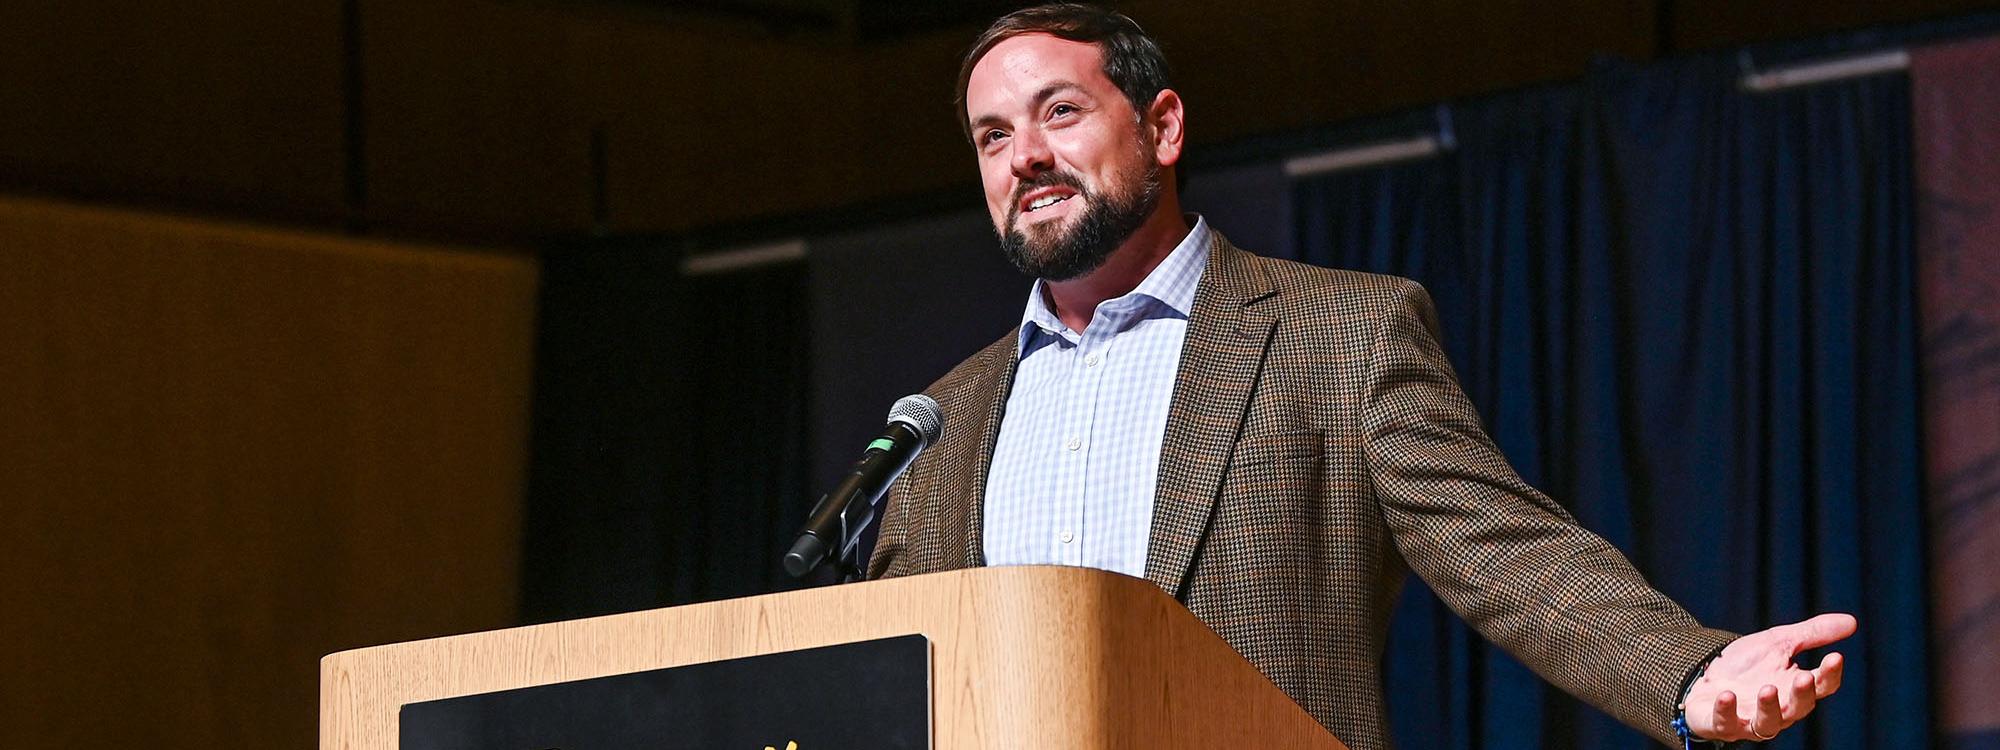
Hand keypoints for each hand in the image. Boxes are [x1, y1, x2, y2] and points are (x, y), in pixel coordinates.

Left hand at [1684, 613, 1853, 741]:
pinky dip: (1726, 712)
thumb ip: (1812, 634)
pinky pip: (1726, 724)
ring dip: (1769, 708)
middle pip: (1798, 708)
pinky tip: (1726, 695)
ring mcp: (1749, 719)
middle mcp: (1778, 709)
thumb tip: (1853, 621)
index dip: (1830, 674)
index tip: (1836, 656)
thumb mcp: (1778, 642)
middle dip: (1802, 694)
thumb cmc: (1746, 663)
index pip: (1822, 686)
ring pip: (1767, 724)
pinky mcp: (1722, 724)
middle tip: (1804, 677)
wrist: (1704, 673)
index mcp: (1795, 688)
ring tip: (1767, 689)